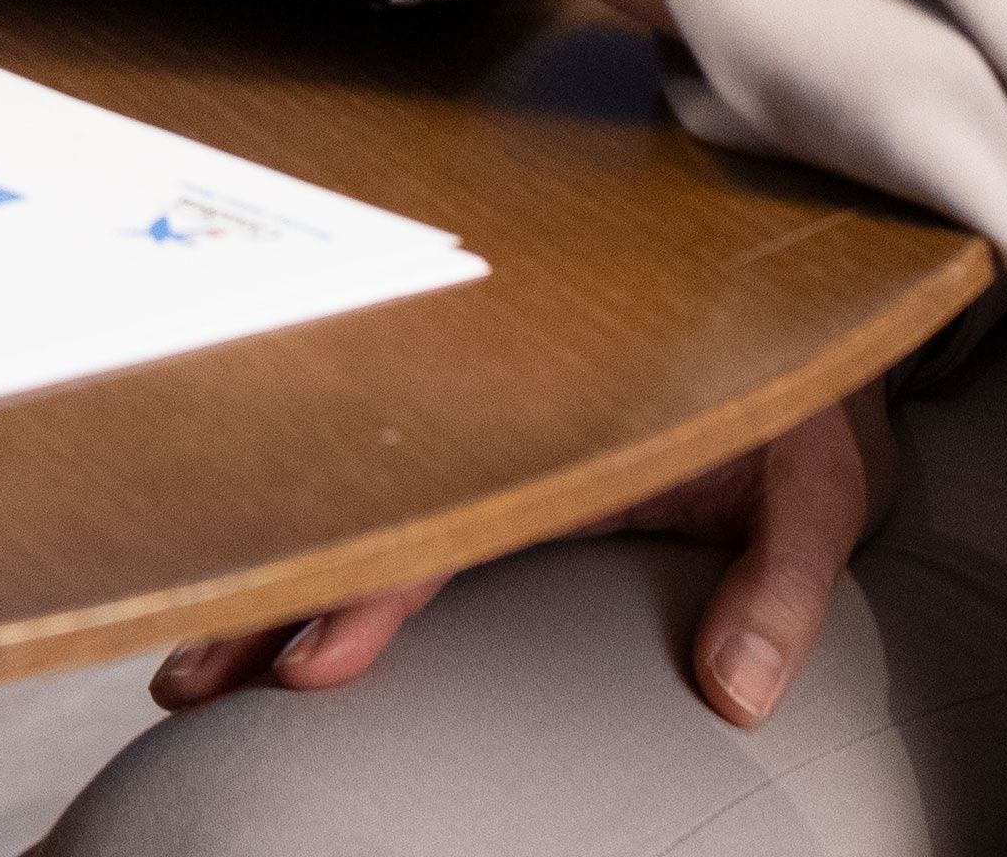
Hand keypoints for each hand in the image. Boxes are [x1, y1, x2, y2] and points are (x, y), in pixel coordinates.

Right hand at [147, 384, 894, 729]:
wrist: (804, 314)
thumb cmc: (803, 401)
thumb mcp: (817, 482)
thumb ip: (779, 583)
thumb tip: (734, 692)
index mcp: (563, 435)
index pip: (445, 524)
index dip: (373, 590)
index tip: (308, 660)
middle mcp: (507, 444)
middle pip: (369, 522)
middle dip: (273, 597)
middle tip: (189, 675)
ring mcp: (494, 460)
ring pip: (364, 523)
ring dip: (281, 590)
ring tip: (194, 668)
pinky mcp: (499, 476)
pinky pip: (396, 522)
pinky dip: (325, 567)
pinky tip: (264, 618)